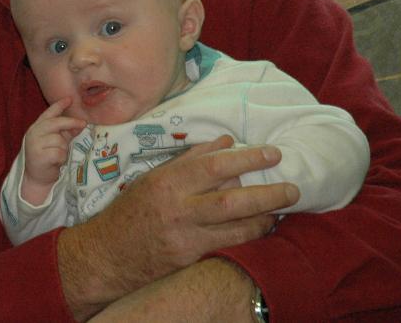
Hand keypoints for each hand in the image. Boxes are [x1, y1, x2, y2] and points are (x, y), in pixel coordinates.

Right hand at [21, 98, 86, 204]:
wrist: (36, 178)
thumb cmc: (48, 158)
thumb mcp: (56, 143)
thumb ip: (65, 132)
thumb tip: (81, 123)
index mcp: (37, 128)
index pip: (48, 113)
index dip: (59, 105)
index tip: (69, 98)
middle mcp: (34, 133)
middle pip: (56, 123)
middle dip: (71, 122)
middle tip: (84, 123)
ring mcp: (35, 144)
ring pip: (60, 140)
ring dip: (64, 149)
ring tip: (58, 156)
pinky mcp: (39, 156)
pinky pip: (59, 153)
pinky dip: (62, 158)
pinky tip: (56, 163)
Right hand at [58, 135, 295, 318]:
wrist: (108, 253)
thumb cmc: (131, 210)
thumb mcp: (154, 178)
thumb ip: (190, 160)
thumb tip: (226, 141)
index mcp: (167, 182)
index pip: (213, 166)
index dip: (247, 159)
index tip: (272, 154)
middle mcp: (177, 208)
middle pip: (231, 199)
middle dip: (267, 193)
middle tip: (293, 187)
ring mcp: (184, 236)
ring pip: (235, 226)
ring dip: (265, 217)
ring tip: (283, 207)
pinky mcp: (189, 258)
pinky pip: (228, 244)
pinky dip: (250, 234)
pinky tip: (263, 227)